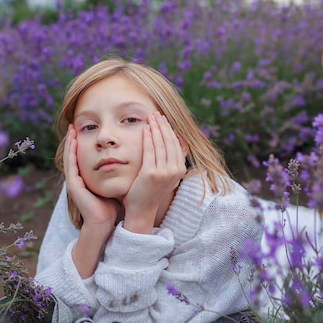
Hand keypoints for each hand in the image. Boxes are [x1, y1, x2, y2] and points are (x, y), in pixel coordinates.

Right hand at [64, 124, 119, 228]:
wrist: (104, 224)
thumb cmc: (111, 207)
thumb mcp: (113, 185)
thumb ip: (116, 174)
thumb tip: (129, 161)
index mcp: (86, 178)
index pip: (82, 156)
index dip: (82, 142)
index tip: (85, 128)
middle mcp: (77, 179)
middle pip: (73, 155)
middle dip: (72, 139)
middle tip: (73, 124)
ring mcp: (73, 182)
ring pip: (69, 158)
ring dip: (69, 143)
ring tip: (71, 129)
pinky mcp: (74, 186)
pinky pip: (70, 166)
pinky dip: (70, 153)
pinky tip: (72, 142)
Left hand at [122, 113, 186, 232]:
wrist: (142, 209)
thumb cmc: (150, 191)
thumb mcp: (165, 176)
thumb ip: (169, 161)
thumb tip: (171, 141)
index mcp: (180, 170)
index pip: (177, 144)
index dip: (170, 130)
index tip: (163, 119)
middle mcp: (175, 171)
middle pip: (170, 141)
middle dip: (163, 125)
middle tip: (157, 114)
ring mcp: (164, 172)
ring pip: (160, 144)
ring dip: (156, 128)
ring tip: (151, 117)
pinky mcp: (151, 173)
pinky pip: (149, 150)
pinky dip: (148, 138)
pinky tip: (145, 129)